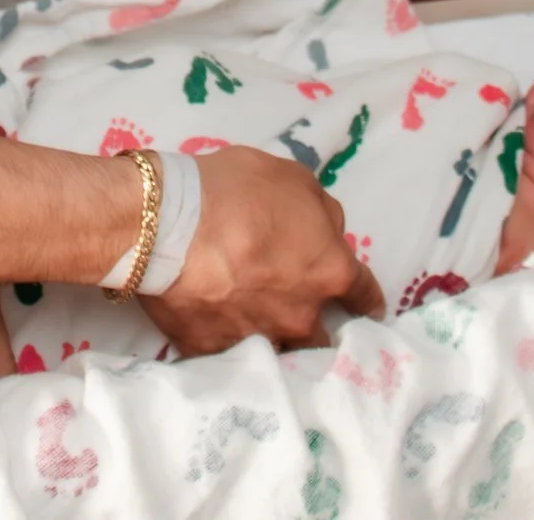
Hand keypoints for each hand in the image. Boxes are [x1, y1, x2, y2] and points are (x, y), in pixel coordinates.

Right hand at [140, 147, 383, 358]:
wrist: (167, 224)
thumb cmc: (234, 191)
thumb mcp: (291, 178)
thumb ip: (320, 212)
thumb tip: (325, 233)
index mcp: (328, 271)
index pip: (363, 294)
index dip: (367, 301)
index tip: (366, 310)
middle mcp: (302, 315)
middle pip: (322, 336)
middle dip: (314, 327)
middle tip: (295, 313)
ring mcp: (259, 340)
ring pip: (279, 353)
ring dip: (273, 342)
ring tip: (254, 329)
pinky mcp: (214, 353)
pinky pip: (226, 356)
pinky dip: (224, 343)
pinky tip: (212, 330)